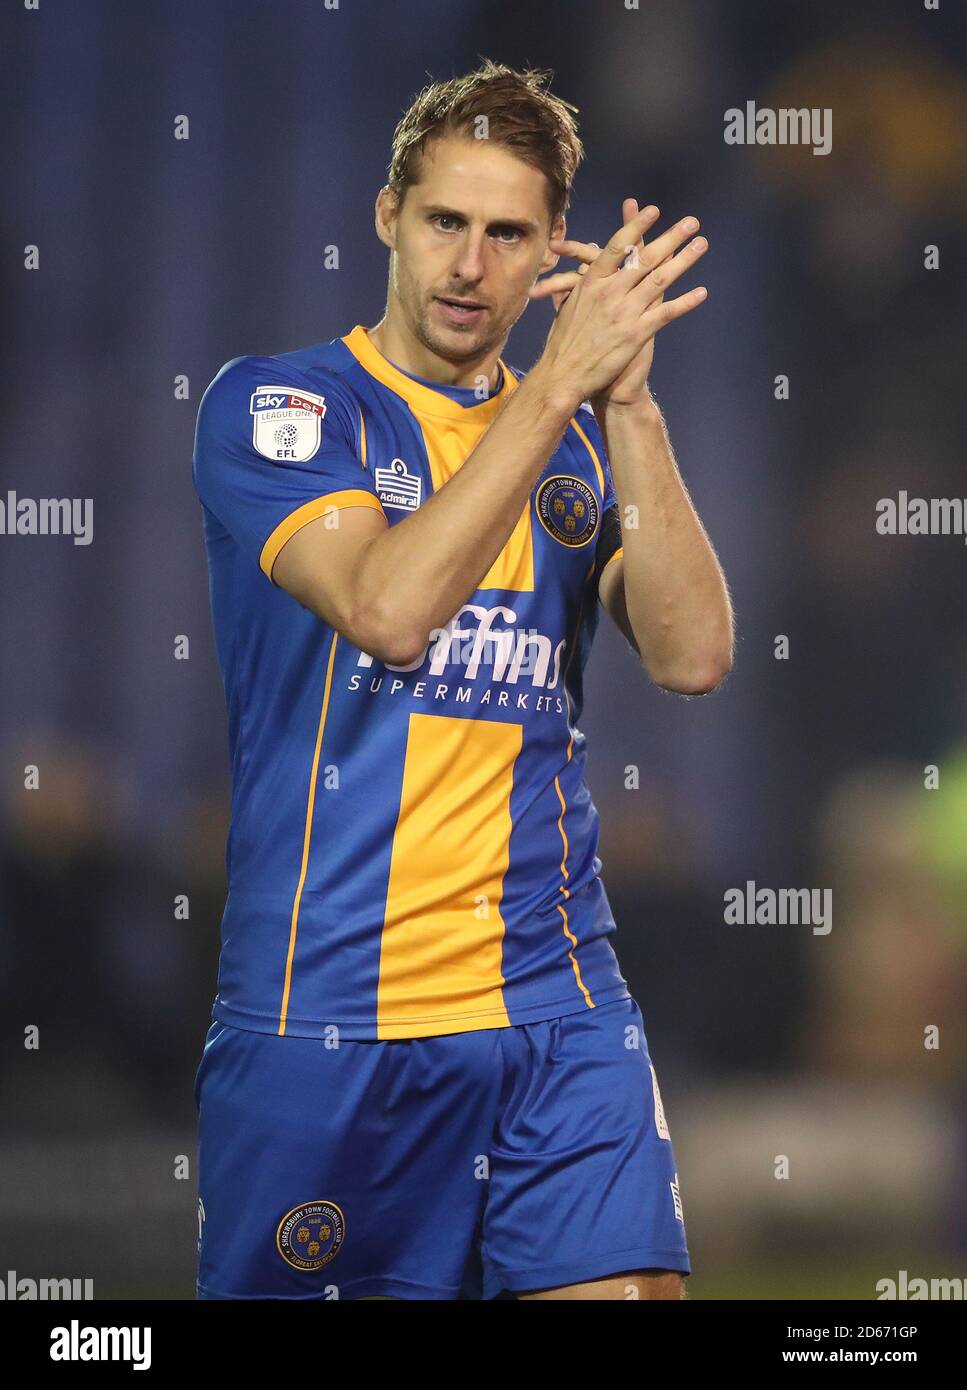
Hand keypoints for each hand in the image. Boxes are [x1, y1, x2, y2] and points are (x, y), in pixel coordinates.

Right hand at [530, 199, 707, 409]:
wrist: (563, 376)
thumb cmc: (562, 344)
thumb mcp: (565, 308)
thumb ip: (577, 287)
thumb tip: (581, 271)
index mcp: (591, 282)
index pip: (617, 246)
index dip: (636, 226)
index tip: (653, 211)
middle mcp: (609, 293)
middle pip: (645, 258)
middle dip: (670, 237)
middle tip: (691, 222)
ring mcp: (624, 313)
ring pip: (659, 280)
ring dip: (684, 261)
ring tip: (701, 245)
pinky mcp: (635, 335)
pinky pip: (665, 314)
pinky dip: (685, 303)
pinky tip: (701, 293)